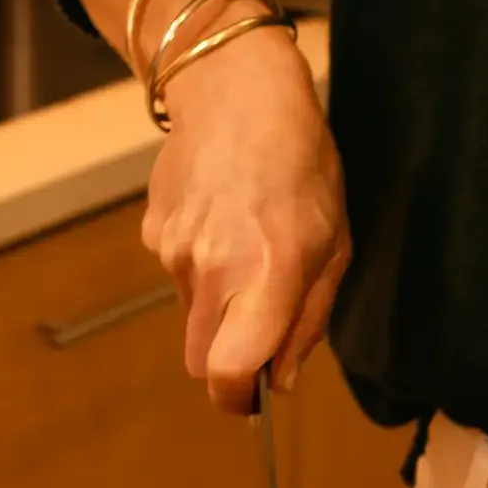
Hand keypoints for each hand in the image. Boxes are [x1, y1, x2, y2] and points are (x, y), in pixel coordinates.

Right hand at [140, 26, 350, 413]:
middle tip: (261, 321)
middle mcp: (213, 268)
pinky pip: (175, 272)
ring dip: (218, 302)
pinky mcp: (152, 231)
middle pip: (200, 359)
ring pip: (190, 314)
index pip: (229, 372)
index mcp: (268, 273)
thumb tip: (280, 378)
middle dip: (229, 357)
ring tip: (248, 243)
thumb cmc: (302, 164)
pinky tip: (223, 218)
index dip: (238, 398)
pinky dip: (199, 263)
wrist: (237, 90)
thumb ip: (308, 318)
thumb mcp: (335, 242)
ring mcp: (173, 249)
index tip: (254, 397)